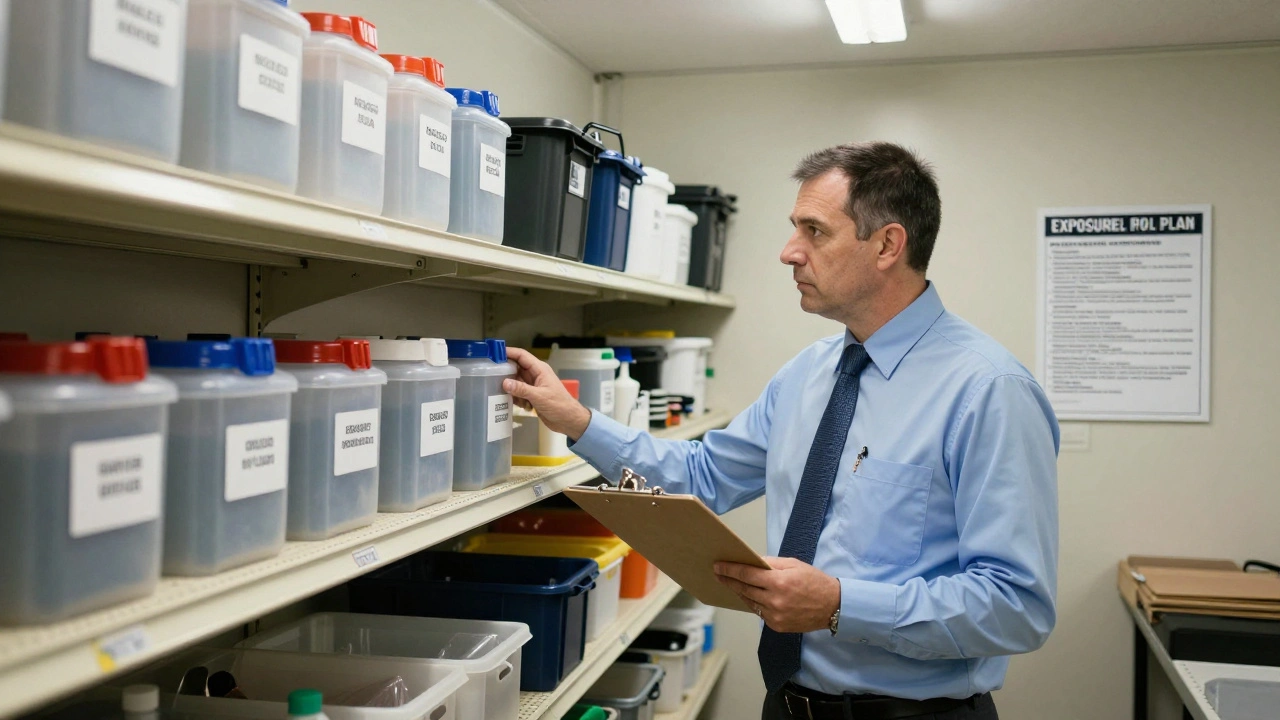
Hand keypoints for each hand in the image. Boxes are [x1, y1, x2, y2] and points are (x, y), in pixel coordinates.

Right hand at [503, 348, 592, 440]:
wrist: (568, 420)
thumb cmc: (559, 405)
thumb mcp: (539, 396)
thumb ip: (521, 389)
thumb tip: (504, 382)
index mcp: (540, 369)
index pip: (522, 356)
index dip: (509, 352)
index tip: (494, 353)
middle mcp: (535, 375)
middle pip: (516, 367)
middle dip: (505, 371)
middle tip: (491, 374)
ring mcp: (533, 385)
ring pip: (516, 381)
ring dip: (510, 387)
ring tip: (503, 392)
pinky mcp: (532, 395)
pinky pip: (518, 392)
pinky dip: (515, 397)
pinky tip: (516, 404)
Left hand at [714, 557, 840, 632]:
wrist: (833, 607)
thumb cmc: (814, 582)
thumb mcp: (794, 565)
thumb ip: (772, 563)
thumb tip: (752, 562)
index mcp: (779, 582)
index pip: (747, 574)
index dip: (730, 570)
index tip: (718, 566)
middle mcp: (775, 601)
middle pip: (744, 589)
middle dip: (729, 581)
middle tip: (717, 574)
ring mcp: (775, 616)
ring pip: (750, 602)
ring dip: (740, 592)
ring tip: (731, 584)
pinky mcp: (777, 626)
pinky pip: (759, 613)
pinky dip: (754, 603)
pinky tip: (750, 596)